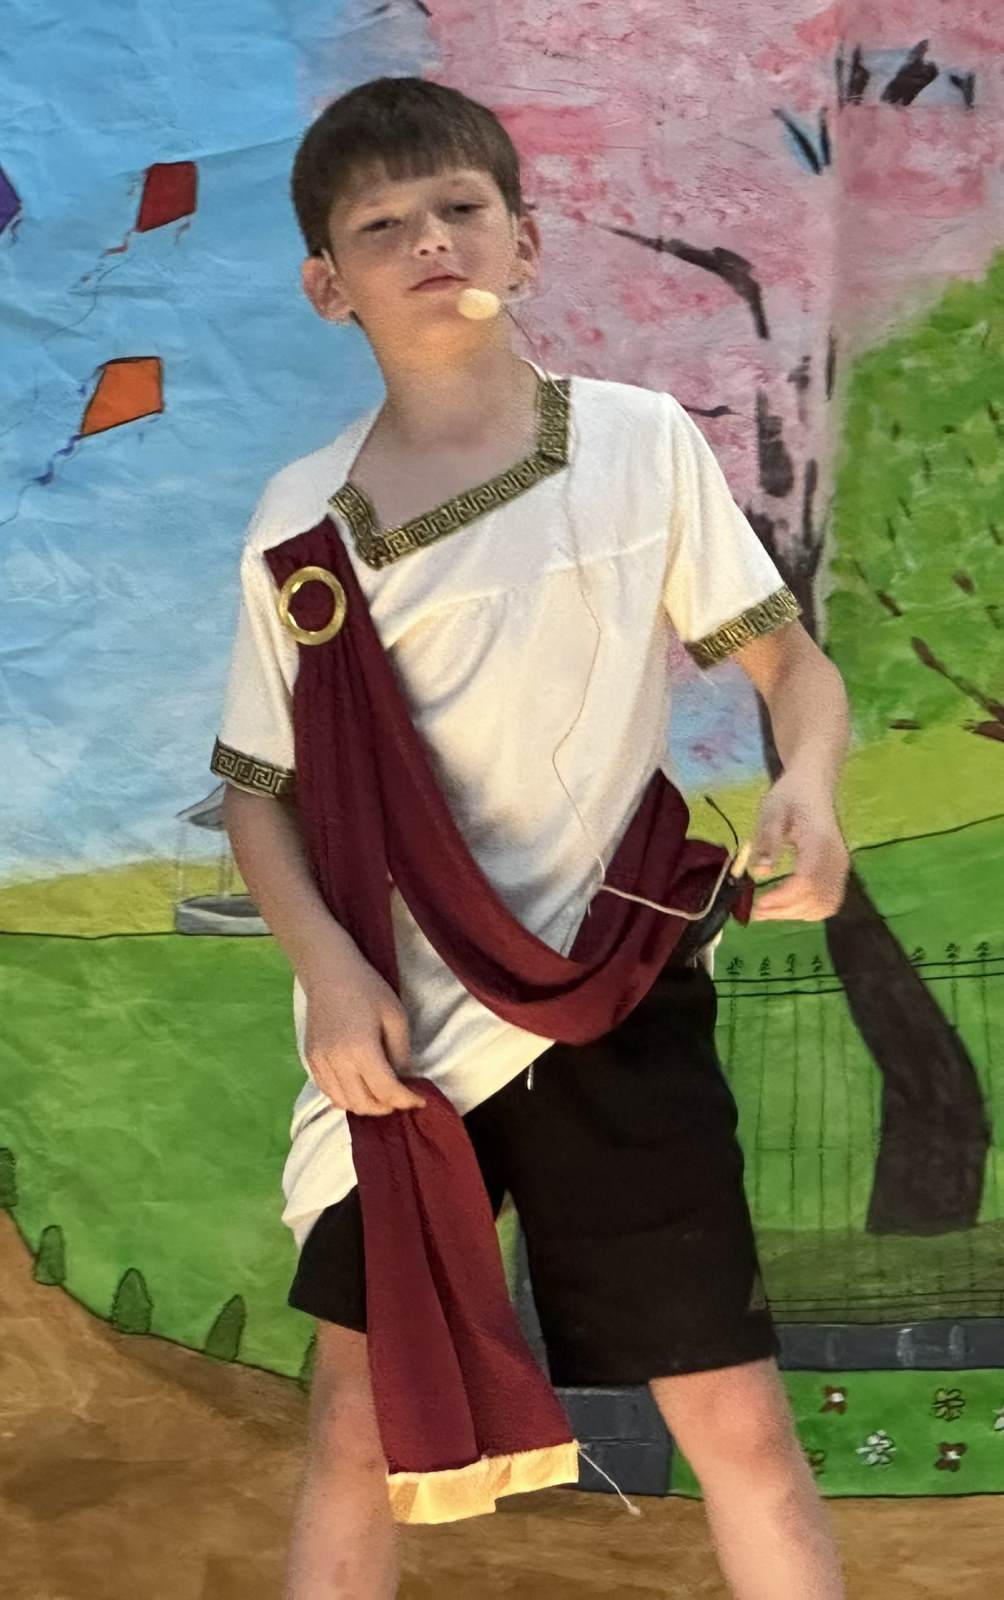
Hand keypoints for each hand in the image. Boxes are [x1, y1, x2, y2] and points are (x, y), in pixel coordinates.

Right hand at [301, 951, 424, 1115]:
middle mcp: (337, 1062)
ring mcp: (320, 1063)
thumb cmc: (367, 989)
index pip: (386, 1090)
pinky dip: (346, 1099)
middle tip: (402, 1099)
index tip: (420, 1100)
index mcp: (361, 1050)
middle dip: (387, 1107)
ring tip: (382, 1096)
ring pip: (344, 1103)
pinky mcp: (310, 1060)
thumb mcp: (396, 1016)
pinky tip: (360, 1089)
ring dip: (366, 1106)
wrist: (329, 973)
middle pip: (364, 1103)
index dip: (406, 1100)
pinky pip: (329, 1092)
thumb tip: (401, 1078)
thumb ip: (401, 1052)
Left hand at [748, 771, 849, 922]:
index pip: (806, 881)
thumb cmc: (790, 796)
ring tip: (767, 911)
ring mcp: (841, 867)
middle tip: (754, 911)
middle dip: (784, 910)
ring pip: (823, 905)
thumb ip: (768, 841)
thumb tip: (760, 871)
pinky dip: (808, 911)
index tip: (757, 903)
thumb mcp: (771, 812)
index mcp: (819, 842)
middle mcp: (836, 858)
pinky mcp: (839, 872)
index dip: (782, 898)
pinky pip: (829, 902)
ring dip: (794, 914)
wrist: (813, 786)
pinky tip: (786, 907)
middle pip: (815, 898)